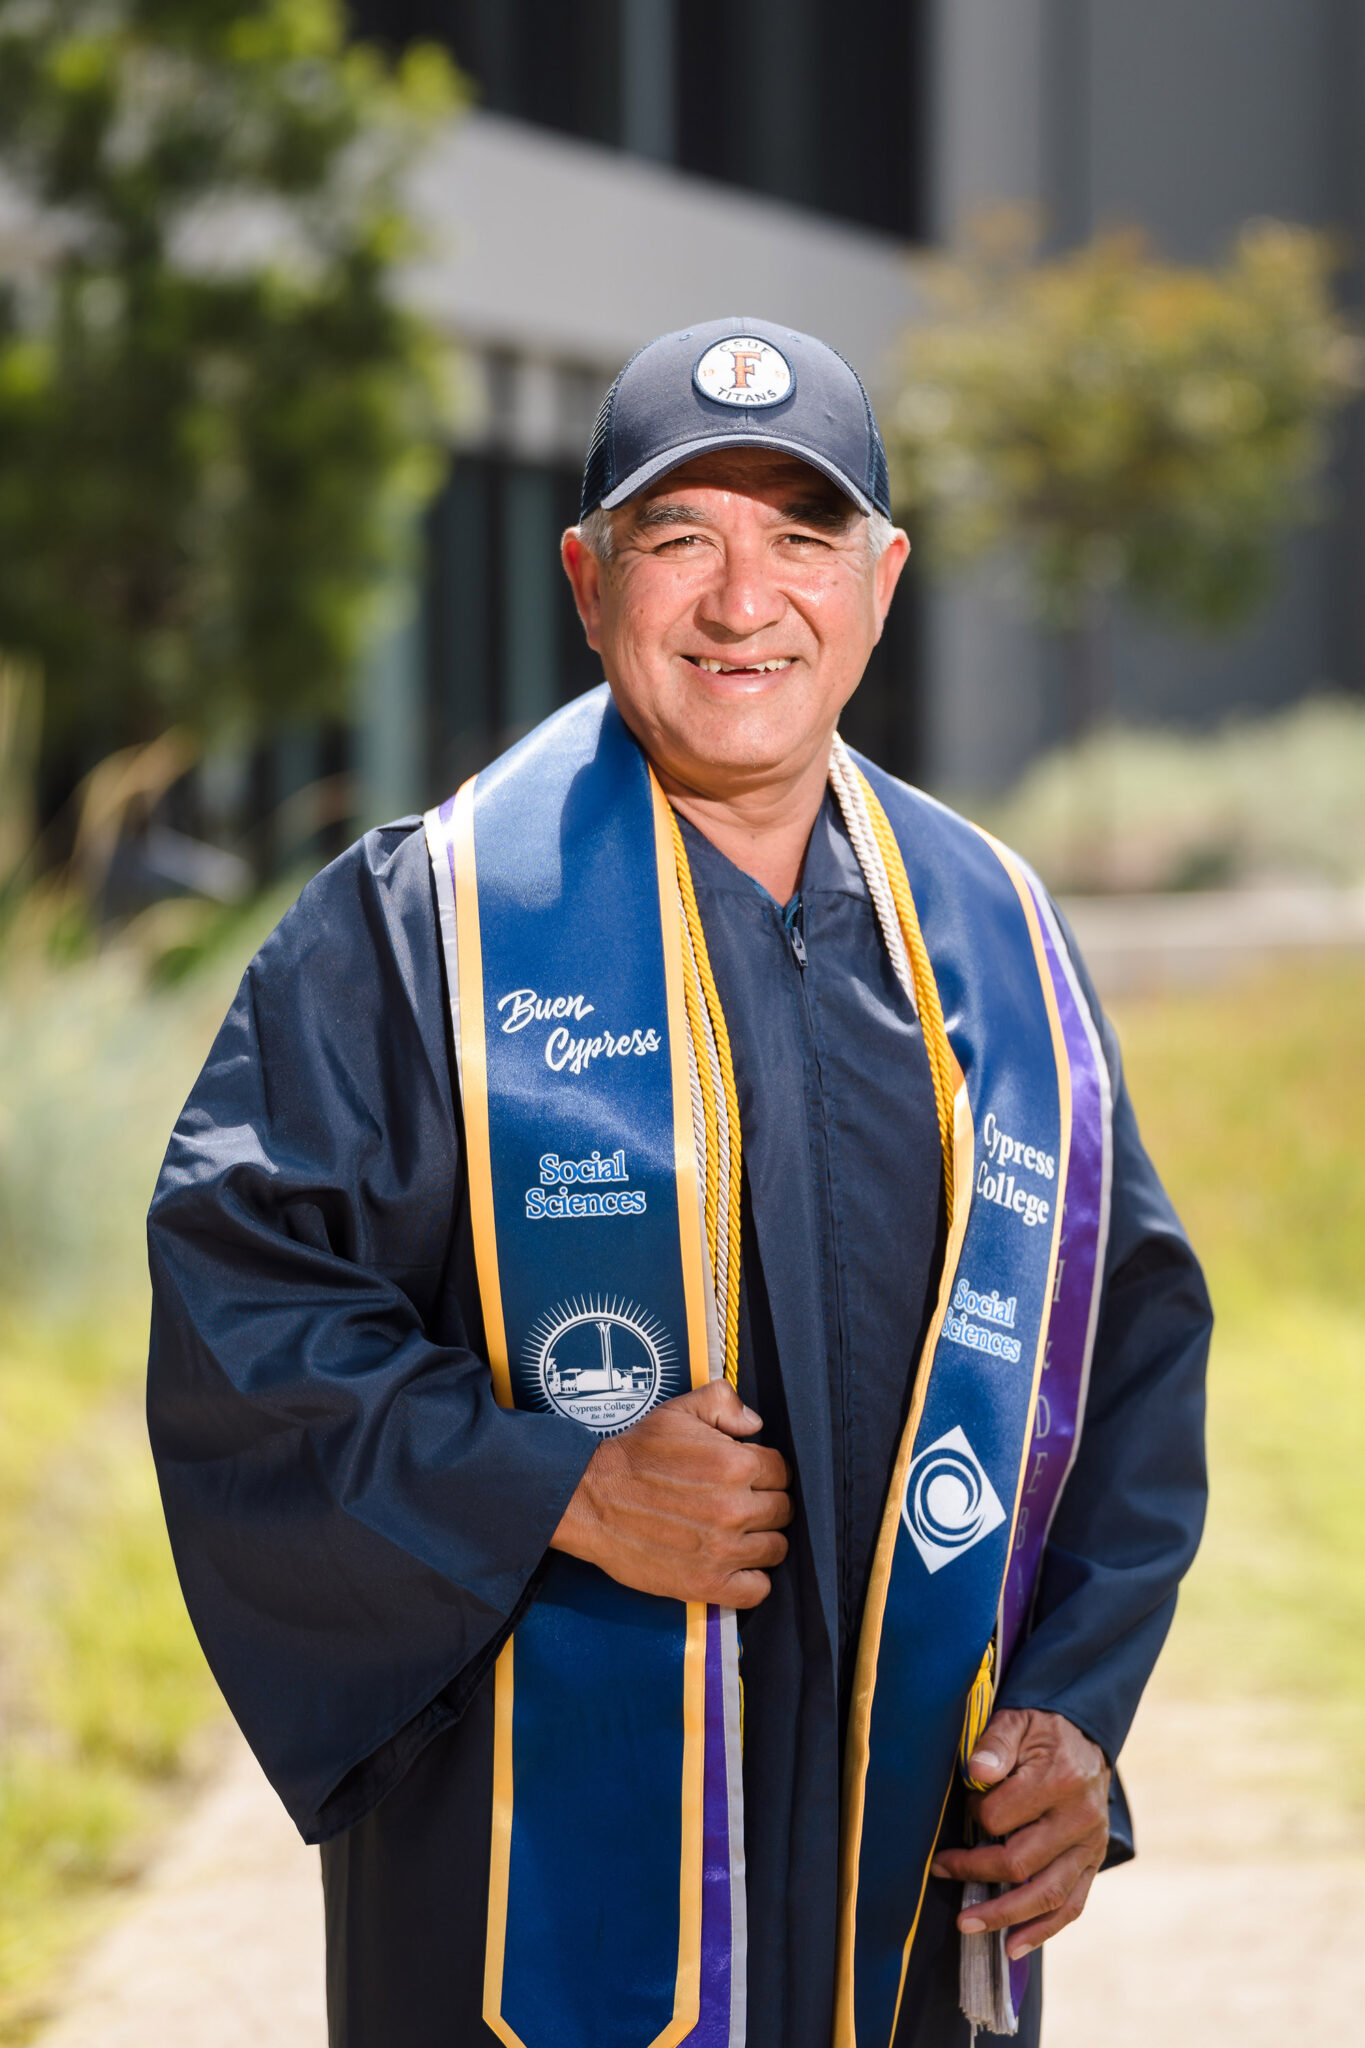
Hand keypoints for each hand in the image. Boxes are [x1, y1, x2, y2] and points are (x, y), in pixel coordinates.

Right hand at [549, 1380, 791, 1607]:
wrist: (589, 1498)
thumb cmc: (633, 1455)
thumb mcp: (677, 1412)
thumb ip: (723, 1402)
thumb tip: (755, 1423)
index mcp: (736, 1463)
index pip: (782, 1472)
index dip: (767, 1473)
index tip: (750, 1478)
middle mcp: (735, 1507)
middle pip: (782, 1511)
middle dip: (766, 1505)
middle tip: (740, 1504)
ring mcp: (722, 1549)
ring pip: (775, 1549)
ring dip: (761, 1541)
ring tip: (736, 1533)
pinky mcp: (706, 1583)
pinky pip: (758, 1590)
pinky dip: (752, 1581)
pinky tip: (734, 1566)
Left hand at [929, 1708, 1109, 1959]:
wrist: (1086, 1736)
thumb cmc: (1042, 1731)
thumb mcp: (1017, 1722)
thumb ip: (995, 1744)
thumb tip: (977, 1772)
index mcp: (1060, 1779)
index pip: (1001, 1816)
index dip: (974, 1815)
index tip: (967, 1804)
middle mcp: (1080, 1819)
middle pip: (1021, 1862)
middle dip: (974, 1871)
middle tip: (940, 1869)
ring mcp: (1090, 1846)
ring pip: (1047, 1895)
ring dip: (1004, 1916)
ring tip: (967, 1925)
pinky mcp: (1093, 1863)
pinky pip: (1072, 1905)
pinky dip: (1043, 1931)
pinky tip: (1013, 1946)